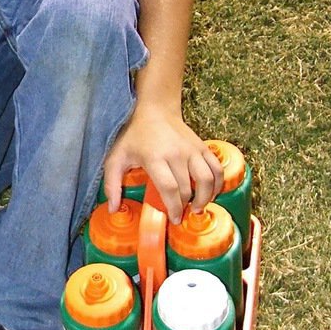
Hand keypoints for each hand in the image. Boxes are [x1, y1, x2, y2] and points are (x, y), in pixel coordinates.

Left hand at [102, 107, 222, 223]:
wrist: (155, 110)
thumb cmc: (134, 137)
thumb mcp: (116, 158)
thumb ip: (112, 184)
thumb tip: (113, 210)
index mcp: (155, 158)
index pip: (170, 189)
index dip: (174, 208)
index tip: (174, 219)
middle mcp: (177, 154)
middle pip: (187, 188)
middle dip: (185, 206)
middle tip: (181, 214)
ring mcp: (192, 150)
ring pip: (207, 180)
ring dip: (205, 198)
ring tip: (198, 208)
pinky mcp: (203, 147)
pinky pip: (217, 169)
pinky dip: (218, 184)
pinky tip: (211, 193)